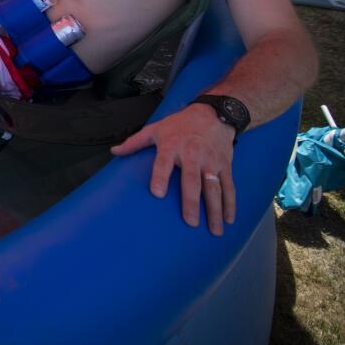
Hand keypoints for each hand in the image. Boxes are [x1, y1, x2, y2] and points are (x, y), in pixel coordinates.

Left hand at [111, 104, 236, 235]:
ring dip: (215, 209)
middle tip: (190, 222)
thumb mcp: (155, 129)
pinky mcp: (225, 166)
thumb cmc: (180, 124)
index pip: (163, 163)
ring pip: (214, 188)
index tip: (157, 194)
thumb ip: (134, 143)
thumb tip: (114, 152)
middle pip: (192, 180)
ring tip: (214, 230)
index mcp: (171, 146)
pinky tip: (228, 219)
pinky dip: (230, 204)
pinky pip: (229, 187)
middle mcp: (192, 154)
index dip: (159, 177)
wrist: (213, 114)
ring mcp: (211, 161)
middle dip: (191, 201)